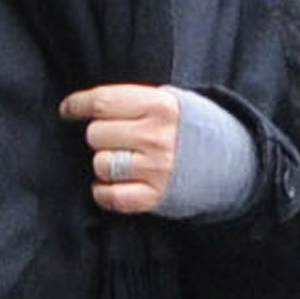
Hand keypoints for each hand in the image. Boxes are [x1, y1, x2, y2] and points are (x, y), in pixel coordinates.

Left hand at [60, 82, 182, 213]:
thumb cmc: (192, 129)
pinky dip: (104, 193)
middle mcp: (157, 137)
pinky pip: (112, 196)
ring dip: (104, 165)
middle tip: (115, 139)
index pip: (103, 102)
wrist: (231, 163)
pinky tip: (110, 186)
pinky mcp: (155, 196)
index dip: (77, 105)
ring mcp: (156, 169)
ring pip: (101, 165)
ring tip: (121, 162)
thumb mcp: (171, 102)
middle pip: (96, 134)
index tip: (68, 110)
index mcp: (160, 106)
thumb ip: (134, 102)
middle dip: (100, 137)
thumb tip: (86, 106)